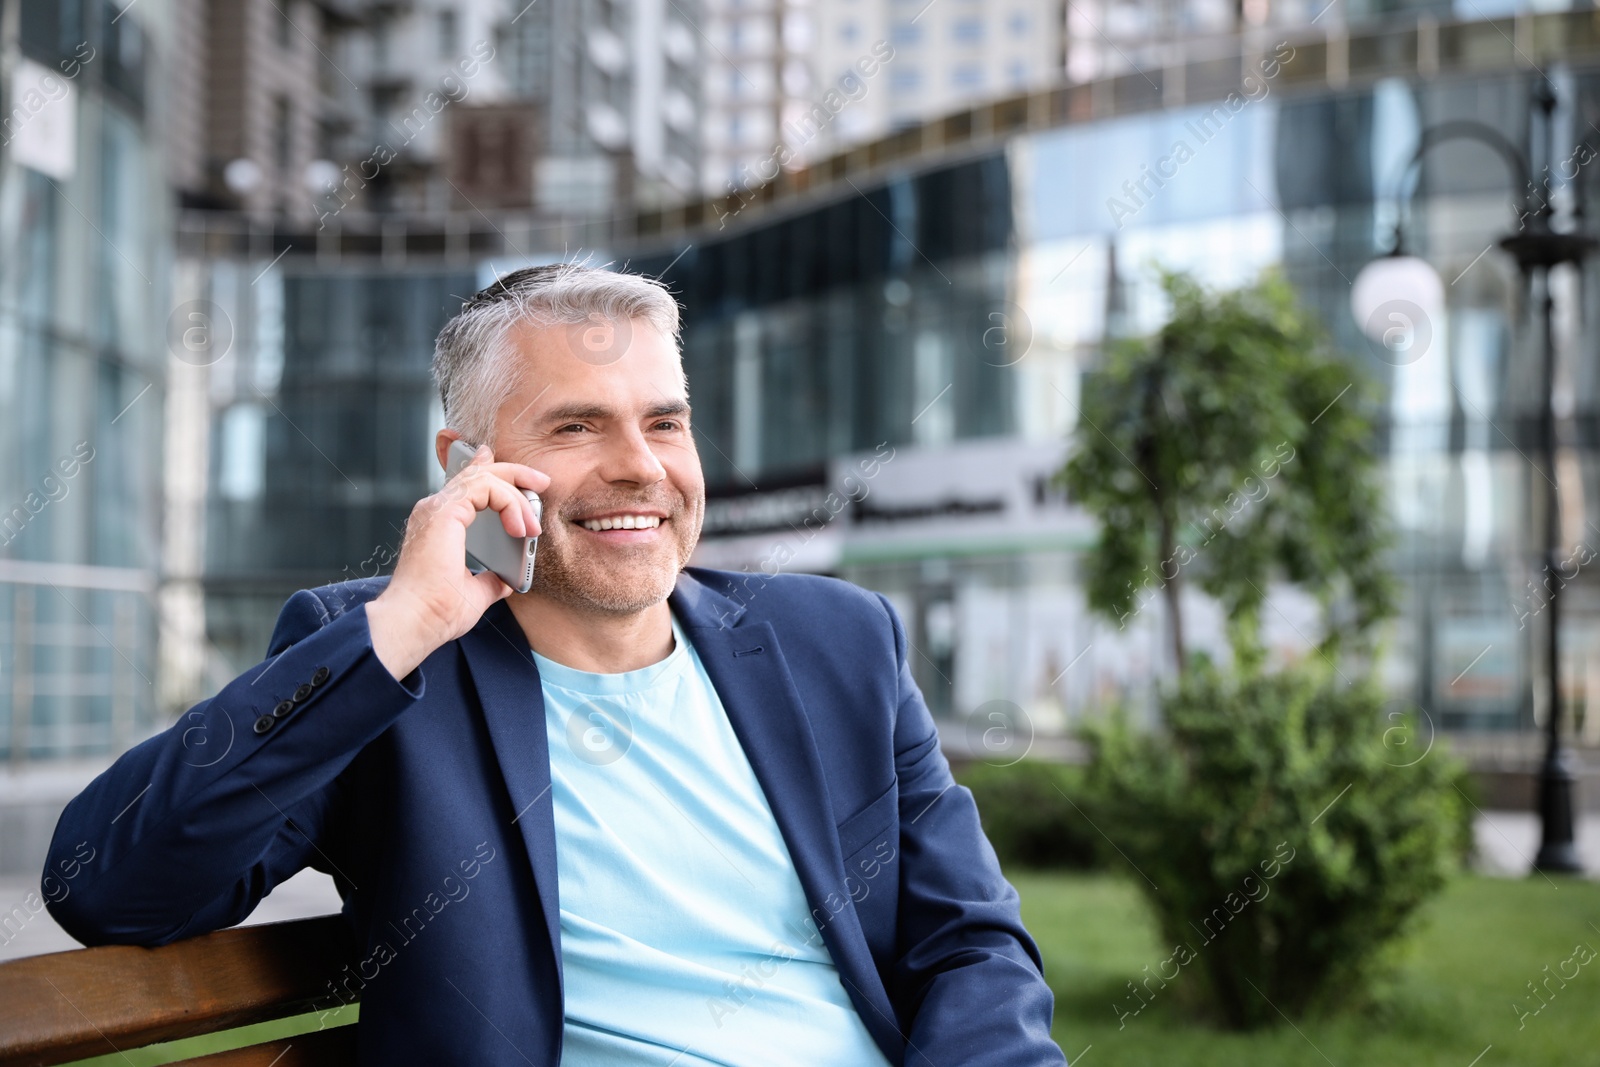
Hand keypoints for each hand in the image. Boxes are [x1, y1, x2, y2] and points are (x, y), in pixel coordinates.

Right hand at [366, 445, 549, 679]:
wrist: (416, 622)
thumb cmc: (436, 612)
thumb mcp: (474, 591)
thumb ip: (491, 579)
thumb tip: (507, 580)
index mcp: (439, 525)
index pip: (470, 486)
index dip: (499, 480)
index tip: (528, 490)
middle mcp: (435, 510)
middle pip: (479, 473)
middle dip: (515, 473)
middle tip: (542, 482)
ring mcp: (437, 507)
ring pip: (485, 476)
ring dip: (517, 497)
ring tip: (532, 526)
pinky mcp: (444, 510)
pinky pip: (486, 486)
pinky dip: (509, 502)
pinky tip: (519, 528)